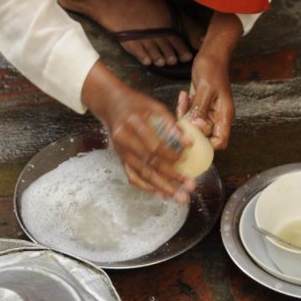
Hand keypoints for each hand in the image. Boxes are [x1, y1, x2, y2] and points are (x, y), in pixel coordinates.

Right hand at [82, 61, 195, 203]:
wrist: (111, 104)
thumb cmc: (136, 104)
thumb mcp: (154, 106)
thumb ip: (170, 123)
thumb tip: (188, 142)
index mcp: (133, 122)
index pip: (153, 144)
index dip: (170, 154)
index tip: (185, 160)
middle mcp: (124, 139)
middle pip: (148, 163)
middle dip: (171, 177)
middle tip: (189, 186)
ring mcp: (120, 151)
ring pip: (142, 173)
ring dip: (162, 187)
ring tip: (179, 197)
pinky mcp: (120, 158)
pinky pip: (132, 176)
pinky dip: (146, 187)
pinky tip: (160, 193)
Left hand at [178, 12, 241, 148]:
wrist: (211, 54)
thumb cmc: (212, 68)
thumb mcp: (205, 88)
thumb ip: (200, 109)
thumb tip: (197, 127)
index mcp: (224, 114)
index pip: (220, 141)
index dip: (208, 144)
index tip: (192, 136)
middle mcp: (217, 116)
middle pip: (203, 134)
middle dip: (190, 126)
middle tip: (183, 111)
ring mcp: (209, 111)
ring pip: (194, 124)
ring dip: (186, 114)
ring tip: (184, 99)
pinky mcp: (201, 106)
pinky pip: (191, 114)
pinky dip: (185, 108)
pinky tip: (184, 95)